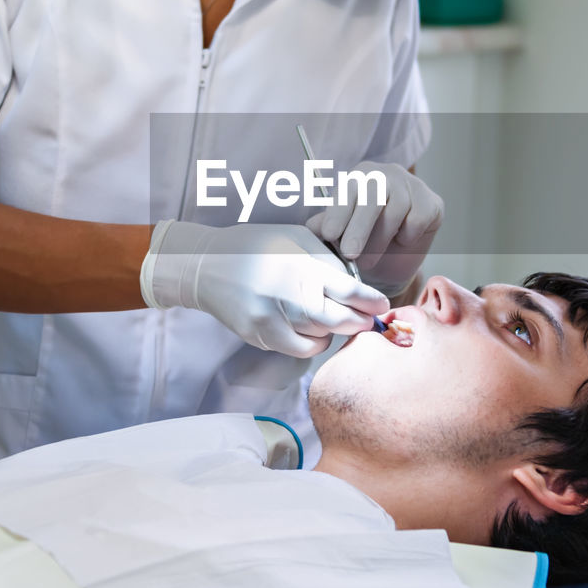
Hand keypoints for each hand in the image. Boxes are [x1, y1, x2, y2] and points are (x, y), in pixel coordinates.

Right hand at [140, 221, 389, 357]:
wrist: (206, 266)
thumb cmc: (256, 246)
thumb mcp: (295, 239)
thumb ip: (327, 261)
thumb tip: (357, 284)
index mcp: (298, 266)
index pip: (348, 291)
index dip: (371, 302)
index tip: (381, 304)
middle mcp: (286, 296)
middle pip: (339, 321)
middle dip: (359, 321)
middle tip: (367, 318)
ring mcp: (271, 320)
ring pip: (321, 338)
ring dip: (335, 331)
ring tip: (335, 317)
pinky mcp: (260, 337)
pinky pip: (300, 349)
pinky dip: (313, 341)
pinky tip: (310, 327)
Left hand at [306, 161, 443, 294]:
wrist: (395, 258)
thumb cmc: (364, 241)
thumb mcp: (342, 235)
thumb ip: (327, 227)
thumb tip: (312, 227)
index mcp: (360, 176)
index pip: (348, 190)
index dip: (338, 213)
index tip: (330, 235)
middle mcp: (387, 174)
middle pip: (373, 198)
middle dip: (358, 229)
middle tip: (350, 254)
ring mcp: (412, 185)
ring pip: (396, 211)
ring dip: (380, 241)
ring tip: (369, 260)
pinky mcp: (433, 202)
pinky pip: (418, 219)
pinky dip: (408, 235)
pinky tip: (402, 240)